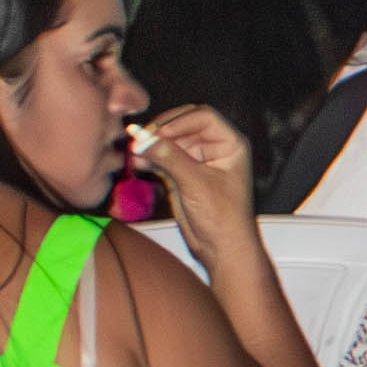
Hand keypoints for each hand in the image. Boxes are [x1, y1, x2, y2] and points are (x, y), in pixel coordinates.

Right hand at [130, 106, 259, 247]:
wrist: (221, 249)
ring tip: (136, 153)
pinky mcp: (181, 174)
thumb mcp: (197, 184)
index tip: (158, 133)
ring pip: (170, 141)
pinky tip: (138, 163)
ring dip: (152, 145)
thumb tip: (146, 139)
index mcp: (230, 144)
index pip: (203, 117)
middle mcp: (214, 148)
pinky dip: (150, 159)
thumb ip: (171, 159)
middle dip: (162, 131)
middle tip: (142, 139)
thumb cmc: (224, 218)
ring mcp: (197, 161)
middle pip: (184, 125)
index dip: (179, 121)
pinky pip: (163, 158)